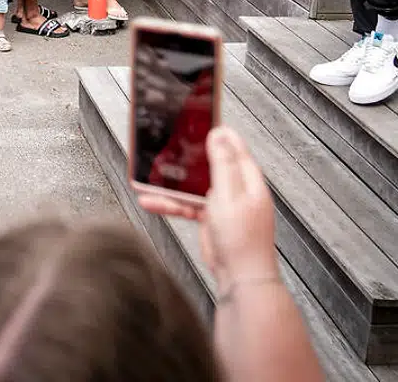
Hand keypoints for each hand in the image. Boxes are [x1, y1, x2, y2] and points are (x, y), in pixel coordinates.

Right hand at [138, 127, 279, 289]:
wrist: (240, 277)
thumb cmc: (242, 240)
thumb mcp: (229, 195)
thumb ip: (223, 164)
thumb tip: (220, 134)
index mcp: (248, 180)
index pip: (235, 148)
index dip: (219, 134)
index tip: (202, 119)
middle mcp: (237, 190)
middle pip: (209, 165)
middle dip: (187, 158)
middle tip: (169, 144)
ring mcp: (223, 205)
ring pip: (193, 186)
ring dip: (172, 185)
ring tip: (148, 179)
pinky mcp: (210, 218)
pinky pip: (187, 205)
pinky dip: (170, 204)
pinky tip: (151, 202)